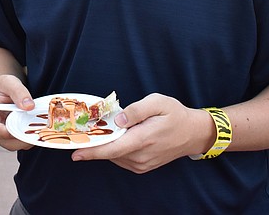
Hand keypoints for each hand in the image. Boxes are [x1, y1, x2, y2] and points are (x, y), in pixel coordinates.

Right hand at [0, 74, 35, 150]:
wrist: (2, 89)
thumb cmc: (2, 85)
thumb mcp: (9, 82)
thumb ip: (18, 92)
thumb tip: (29, 106)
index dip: (6, 132)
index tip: (21, 129)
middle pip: (4, 142)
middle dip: (21, 139)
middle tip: (37, 132)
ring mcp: (1, 134)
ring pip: (14, 145)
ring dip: (27, 140)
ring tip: (41, 130)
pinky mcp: (11, 135)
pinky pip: (20, 141)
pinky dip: (29, 138)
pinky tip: (39, 129)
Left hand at [71, 93, 211, 173]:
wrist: (193, 133)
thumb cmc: (175, 115)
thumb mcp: (158, 102)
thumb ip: (136, 110)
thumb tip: (119, 119)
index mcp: (144, 138)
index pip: (113, 148)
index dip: (92, 151)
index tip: (75, 152)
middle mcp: (141, 155)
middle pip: (110, 152)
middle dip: (94, 143)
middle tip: (82, 132)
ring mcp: (142, 164)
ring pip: (114, 156)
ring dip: (105, 145)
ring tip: (104, 130)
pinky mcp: (142, 166)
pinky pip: (121, 158)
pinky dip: (114, 149)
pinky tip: (117, 137)